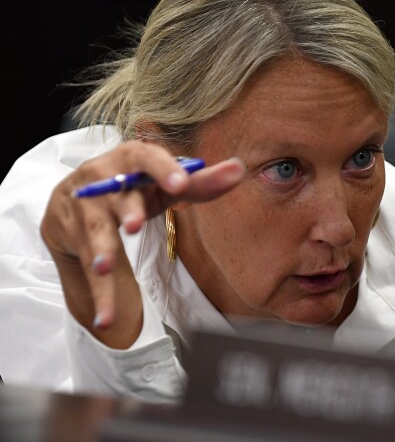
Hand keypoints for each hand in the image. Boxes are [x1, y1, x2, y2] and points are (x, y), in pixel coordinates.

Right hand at [40, 140, 244, 347]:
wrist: (74, 201)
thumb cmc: (133, 188)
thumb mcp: (164, 185)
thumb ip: (200, 182)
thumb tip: (238, 170)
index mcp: (131, 158)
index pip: (146, 157)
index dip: (163, 168)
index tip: (180, 183)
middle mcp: (103, 179)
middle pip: (117, 196)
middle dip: (127, 210)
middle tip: (134, 225)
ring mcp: (84, 209)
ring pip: (96, 233)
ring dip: (101, 251)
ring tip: (105, 267)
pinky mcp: (73, 237)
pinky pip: (88, 269)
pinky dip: (99, 295)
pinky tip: (104, 319)